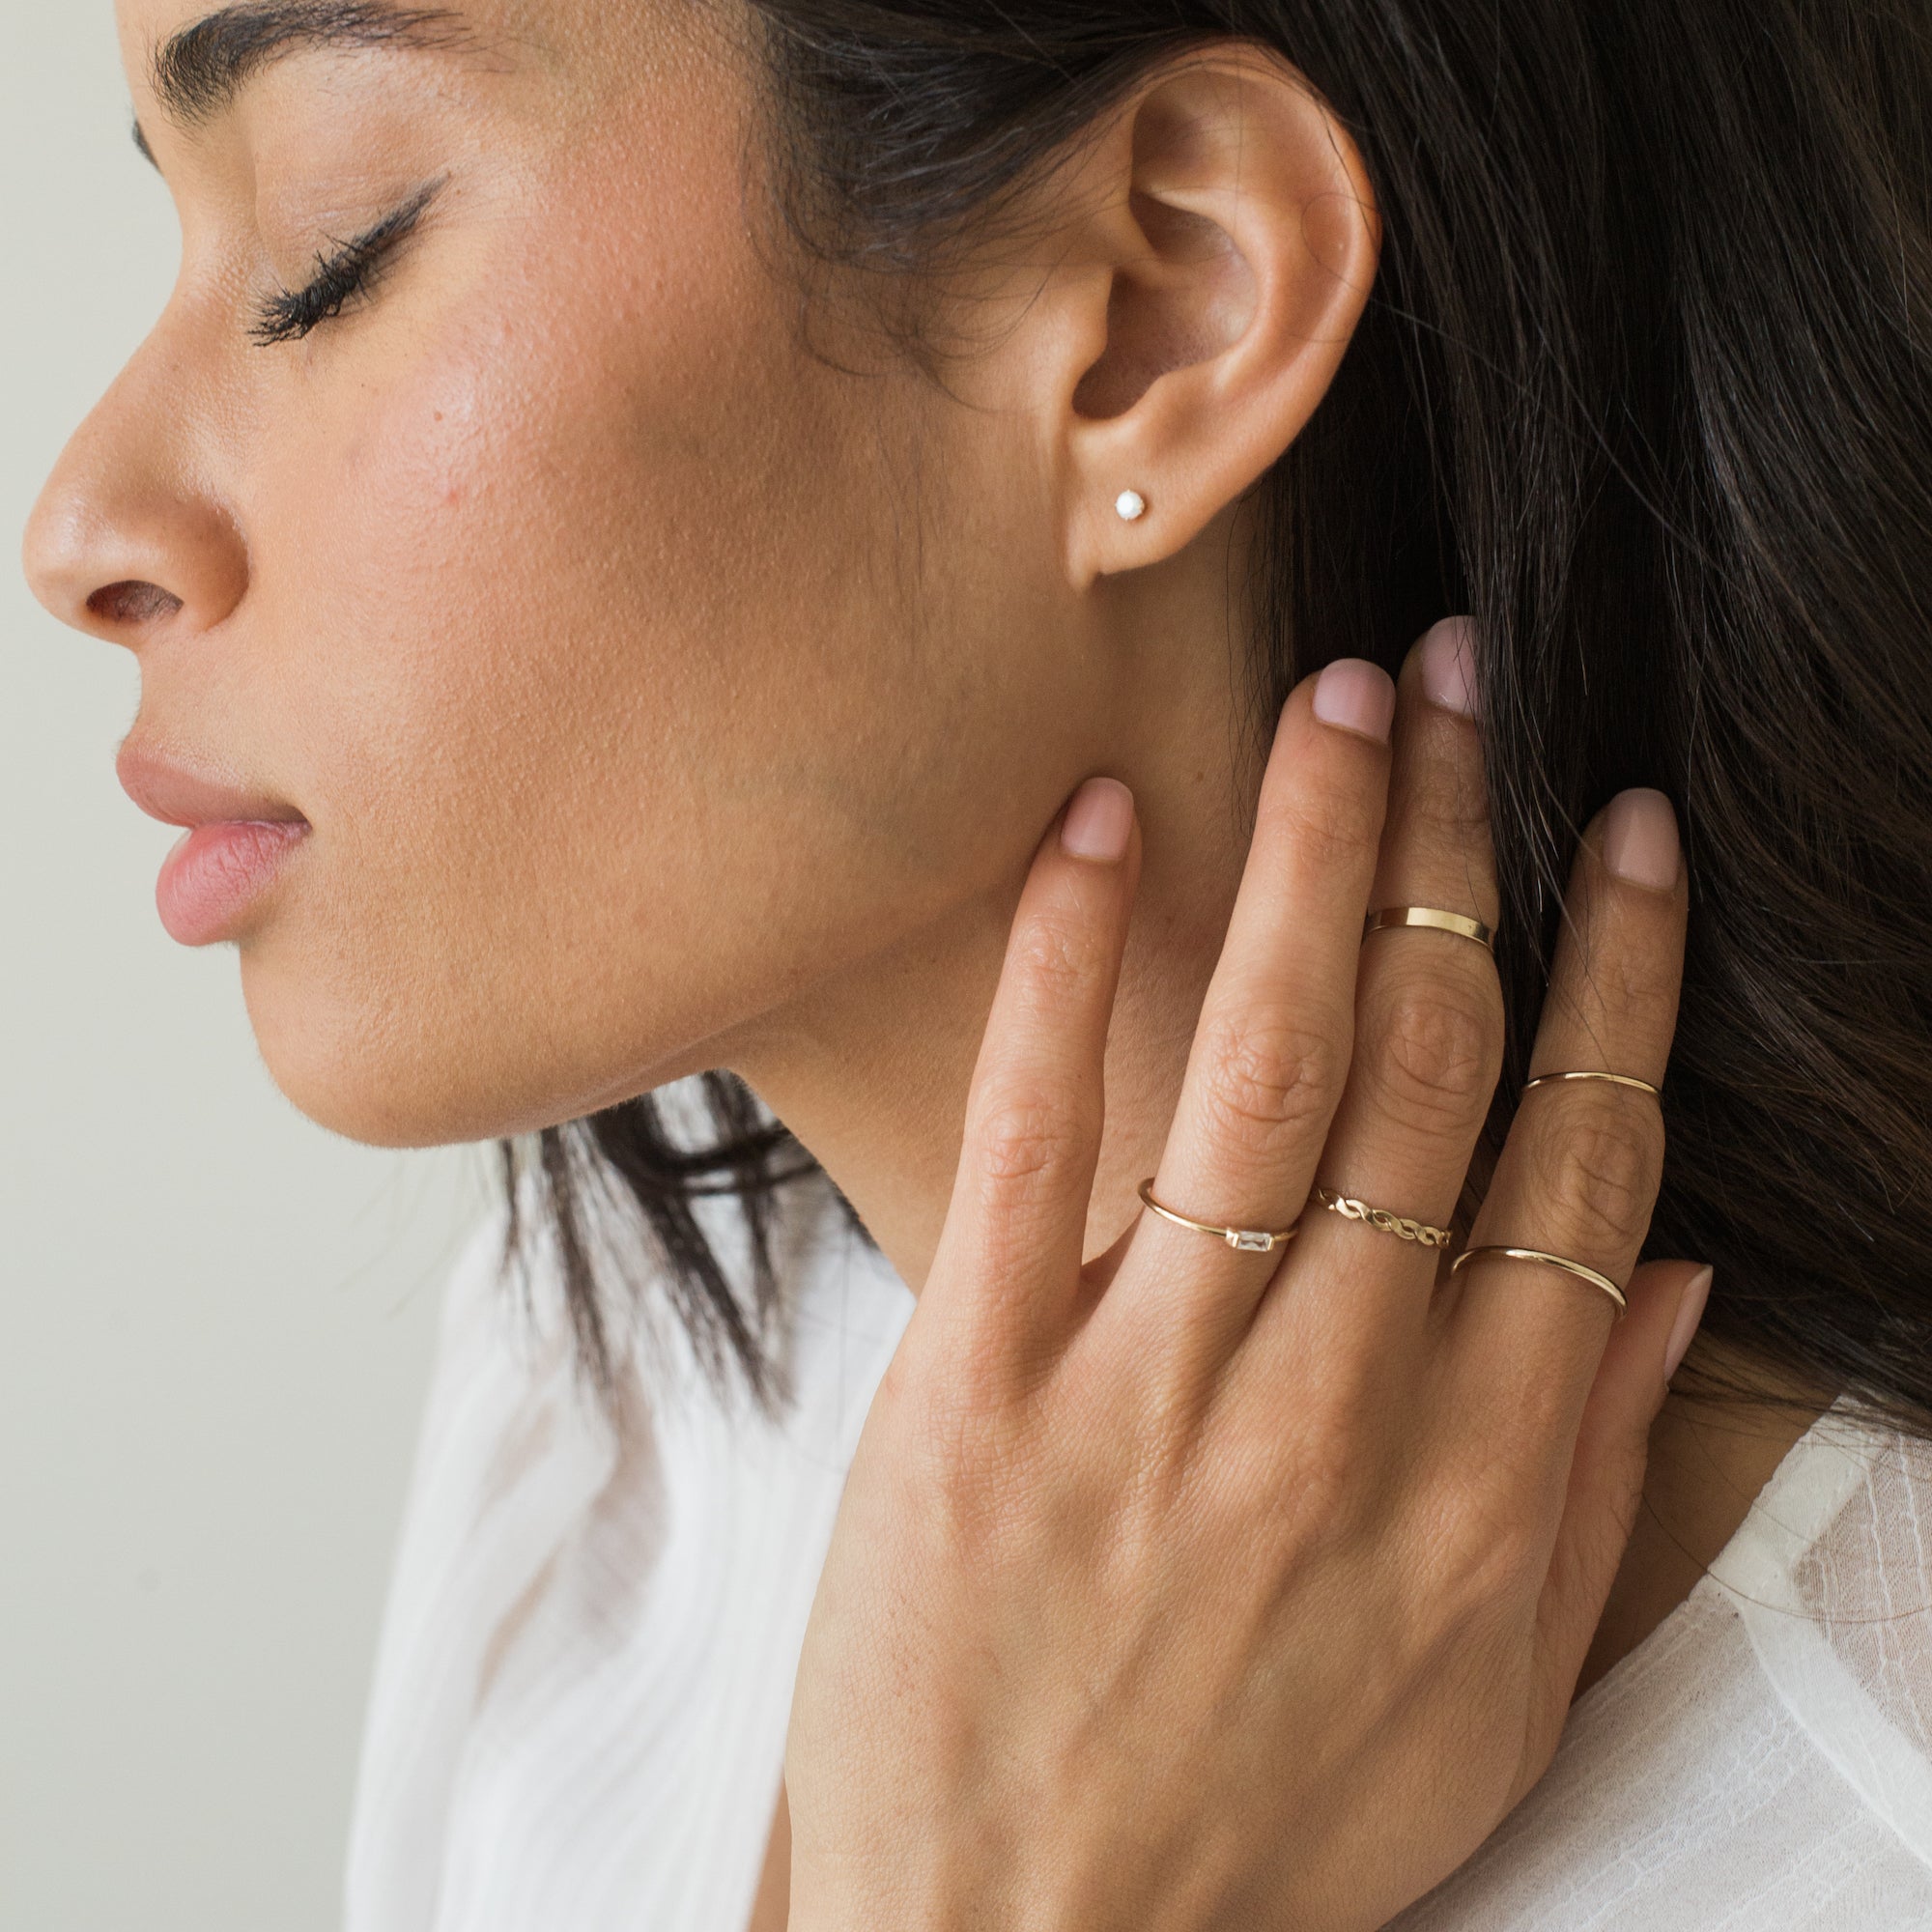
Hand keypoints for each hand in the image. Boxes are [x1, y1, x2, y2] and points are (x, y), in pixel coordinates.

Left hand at [784, 623, 1698, 1930]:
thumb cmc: (1269, 1821)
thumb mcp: (1490, 1686)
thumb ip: (1588, 1470)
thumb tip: (1663, 1266)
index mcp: (1478, 1463)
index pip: (1577, 1150)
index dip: (1614, 970)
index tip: (1620, 834)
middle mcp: (1335, 1394)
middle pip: (1427, 1058)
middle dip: (1459, 844)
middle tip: (1466, 681)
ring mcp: (1152, 1377)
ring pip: (1262, 1058)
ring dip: (1315, 853)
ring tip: (1345, 698)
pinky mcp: (979, 1378)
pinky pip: (1033, 1128)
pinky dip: (1069, 958)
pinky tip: (1102, 821)